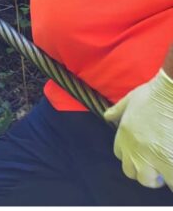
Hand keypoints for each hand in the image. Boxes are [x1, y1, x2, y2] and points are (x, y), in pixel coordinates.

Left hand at [104, 69, 172, 189]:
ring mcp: (150, 157)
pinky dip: (170, 178)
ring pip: (148, 179)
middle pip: (131, 171)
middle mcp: (133, 148)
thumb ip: (117, 111)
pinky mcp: (168, 161)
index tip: (145, 154)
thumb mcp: (130, 100)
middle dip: (144, 171)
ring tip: (167, 169)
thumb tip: (107, 116)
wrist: (171, 93)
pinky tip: (171, 171)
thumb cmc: (154, 94)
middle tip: (158, 166)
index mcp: (123, 135)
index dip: (133, 156)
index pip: (120, 154)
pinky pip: (168, 179)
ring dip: (158, 177)